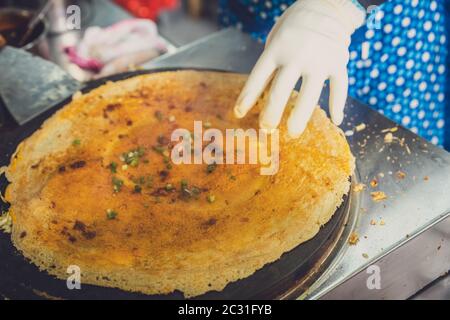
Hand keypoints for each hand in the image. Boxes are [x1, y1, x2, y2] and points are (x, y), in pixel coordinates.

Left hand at [234, 0, 365, 137]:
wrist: (328, 3)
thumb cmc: (295, 27)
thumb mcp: (276, 40)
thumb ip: (271, 66)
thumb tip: (262, 98)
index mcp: (277, 48)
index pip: (258, 77)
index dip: (247, 97)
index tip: (238, 114)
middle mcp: (297, 55)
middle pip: (282, 89)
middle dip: (272, 112)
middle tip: (266, 129)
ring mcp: (320, 59)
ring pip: (310, 94)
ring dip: (300, 116)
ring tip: (293, 133)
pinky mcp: (339, 62)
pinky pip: (340, 87)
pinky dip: (338, 104)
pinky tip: (337, 120)